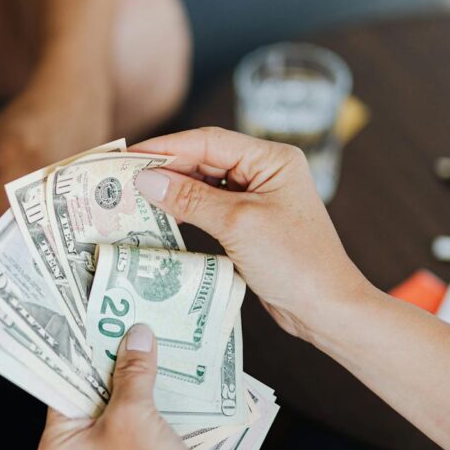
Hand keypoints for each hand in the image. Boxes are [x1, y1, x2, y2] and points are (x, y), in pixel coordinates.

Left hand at [0, 76, 112, 264]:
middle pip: (16, 233)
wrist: (75, 98)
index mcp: (21, 165)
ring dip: (10, 242)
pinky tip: (17, 230)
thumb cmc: (24, 119)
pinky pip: (52, 227)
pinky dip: (30, 232)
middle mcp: (49, 183)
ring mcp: (70, 192)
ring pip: (35, 235)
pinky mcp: (82, 198)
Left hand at [37, 324, 248, 449]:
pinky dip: (146, 403)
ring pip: (114, 409)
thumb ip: (132, 372)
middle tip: (124, 323)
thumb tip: (135, 336)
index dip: (78, 352)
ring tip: (146, 341)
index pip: (60, 385)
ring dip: (132, 381)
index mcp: (58, 446)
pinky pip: (133, 425)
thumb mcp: (135, 415)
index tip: (91, 320)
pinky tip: (163, 377)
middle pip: (88, 395)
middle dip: (109, 363)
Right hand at [131, 127, 374, 340]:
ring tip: (136, 196)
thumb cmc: (294, 262)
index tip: (129, 155)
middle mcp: (266, 172)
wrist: (325, 307)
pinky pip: (212, 207)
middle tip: (124, 177)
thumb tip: (147, 179)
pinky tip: (163, 215)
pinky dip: (187, 209)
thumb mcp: (238, 225)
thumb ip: (191, 198)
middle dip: (166, 167)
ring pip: (206, 183)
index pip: (209, 142)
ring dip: (174, 189)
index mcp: (272, 159)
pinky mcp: (252, 224)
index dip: (166, 147)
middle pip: (205, 159)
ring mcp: (260, 198)